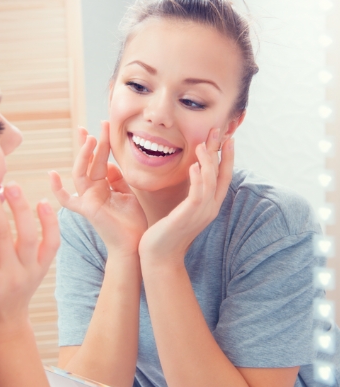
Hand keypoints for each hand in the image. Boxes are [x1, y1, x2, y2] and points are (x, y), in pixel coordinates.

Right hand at [0, 171, 59, 340]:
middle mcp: (13, 276)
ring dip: (22, 209)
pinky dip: (51, 223)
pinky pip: (52, 243)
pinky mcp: (43, 266)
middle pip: (5, 235)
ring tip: (12, 185)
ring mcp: (32, 271)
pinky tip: (43, 203)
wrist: (2, 322)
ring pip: (30, 236)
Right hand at [50, 121, 146, 256]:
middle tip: (95, 126)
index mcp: (103, 186)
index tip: (104, 125)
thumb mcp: (127, 194)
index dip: (101, 144)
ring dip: (84, 155)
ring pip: (81, 172)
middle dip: (92, 143)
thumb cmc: (132, 222)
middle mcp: (93, 191)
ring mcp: (88, 199)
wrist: (135, 243)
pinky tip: (52, 174)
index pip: (99, 160)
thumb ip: (117, 179)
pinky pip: (67, 199)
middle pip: (89, 162)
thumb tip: (109, 164)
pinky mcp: (87, 209)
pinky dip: (57, 189)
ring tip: (90, 138)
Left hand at [139, 129, 233, 263]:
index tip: (227, 138)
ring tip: (203, 143)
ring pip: (211, 182)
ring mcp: (201, 213)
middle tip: (219, 130)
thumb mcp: (181, 209)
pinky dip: (198, 179)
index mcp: (209, 205)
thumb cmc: (166, 232)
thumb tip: (190, 175)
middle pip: (221, 175)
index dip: (227, 158)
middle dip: (221, 152)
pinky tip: (193, 166)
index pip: (223, 177)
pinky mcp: (188, 216)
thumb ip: (189, 194)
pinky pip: (197, 194)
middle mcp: (210, 208)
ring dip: (208, 161)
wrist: (159, 256)